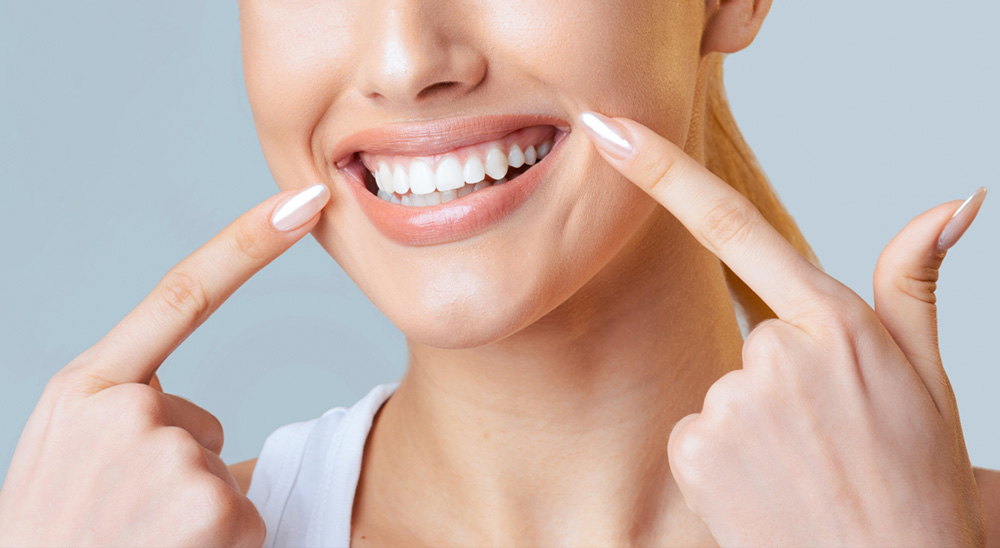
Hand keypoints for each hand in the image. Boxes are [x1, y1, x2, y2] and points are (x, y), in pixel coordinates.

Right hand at [0, 184, 329, 546]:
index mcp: (85, 387)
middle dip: (174, 474)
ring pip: (215, 474)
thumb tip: (195, 426)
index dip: (247, 245)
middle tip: (117, 521)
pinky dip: (218, 545)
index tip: (301, 203)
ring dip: (190, 515)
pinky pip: (241, 516)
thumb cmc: (52, 533)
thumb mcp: (62, 453)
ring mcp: (167, 454)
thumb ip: (122, 410)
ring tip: (133, 543)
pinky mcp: (208, 504)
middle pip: (198, 423)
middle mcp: (124, 409)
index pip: (180, 295)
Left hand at [579, 111, 987, 546]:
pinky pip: (693, 434)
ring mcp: (731, 401)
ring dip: (752, 425)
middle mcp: (776, 352)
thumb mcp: (928, 375)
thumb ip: (915, 284)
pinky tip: (765, 489)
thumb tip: (954, 202)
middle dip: (778, 380)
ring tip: (801, 469)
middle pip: (749, 339)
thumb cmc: (914, 479)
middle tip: (825, 437)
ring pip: (721, 390)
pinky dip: (722, 460)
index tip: (608, 130)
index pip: (735, 225)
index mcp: (834, 322)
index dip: (664, 171)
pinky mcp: (695, 449)